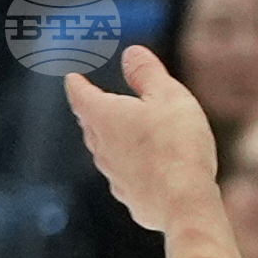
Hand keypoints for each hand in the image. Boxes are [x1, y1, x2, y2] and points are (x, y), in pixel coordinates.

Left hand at [65, 45, 218, 230]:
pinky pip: (123, 178)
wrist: (185, 204)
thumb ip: (148, 73)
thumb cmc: (177, 145)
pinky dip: (129, 168)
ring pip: (104, 153)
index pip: (81, 95)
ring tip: (119, 136)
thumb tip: (130, 52)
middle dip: (91, 112)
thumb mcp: (168, 96)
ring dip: (110, 142)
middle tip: (93, 103)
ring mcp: (114, 177)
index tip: (72, 77)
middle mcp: (102, 148)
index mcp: (105, 117)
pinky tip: (142, 171)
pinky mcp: (130, 199)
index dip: (77, 84)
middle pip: (89, 126)